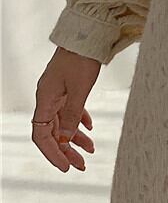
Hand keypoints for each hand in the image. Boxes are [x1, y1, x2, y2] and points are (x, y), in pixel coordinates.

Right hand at [32, 47, 98, 171]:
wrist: (87, 34)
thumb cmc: (81, 59)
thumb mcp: (80, 89)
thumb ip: (72, 115)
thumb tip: (65, 139)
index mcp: (45, 100)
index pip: (42, 136)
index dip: (52, 154)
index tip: (66, 168)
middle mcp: (48, 98)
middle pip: (52, 132)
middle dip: (65, 151)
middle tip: (81, 166)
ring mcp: (58, 92)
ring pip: (63, 122)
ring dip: (74, 138)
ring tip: (90, 151)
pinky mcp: (69, 86)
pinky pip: (71, 109)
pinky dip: (79, 120)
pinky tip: (89, 130)